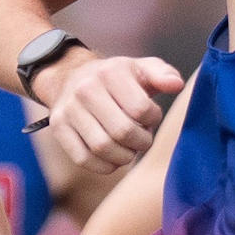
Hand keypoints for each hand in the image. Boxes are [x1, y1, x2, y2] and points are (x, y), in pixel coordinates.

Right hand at [35, 53, 179, 174]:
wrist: (72, 77)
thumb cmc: (117, 78)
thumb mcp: (142, 68)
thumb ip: (163, 74)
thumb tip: (176, 84)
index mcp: (111, 72)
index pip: (141, 109)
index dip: (153, 119)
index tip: (151, 117)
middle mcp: (85, 89)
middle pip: (122, 132)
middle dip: (141, 142)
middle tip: (143, 139)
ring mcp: (69, 109)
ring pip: (102, 148)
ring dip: (124, 156)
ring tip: (129, 148)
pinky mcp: (58, 128)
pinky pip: (83, 158)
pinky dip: (104, 165)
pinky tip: (113, 158)